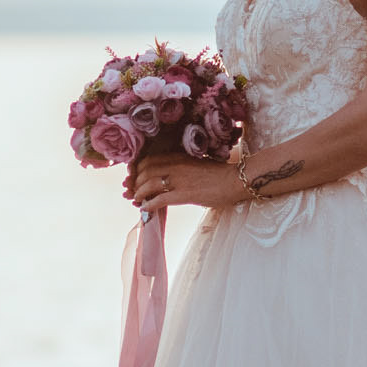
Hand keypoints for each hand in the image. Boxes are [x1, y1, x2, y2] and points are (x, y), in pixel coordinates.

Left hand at [125, 152, 244, 215]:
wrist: (235, 180)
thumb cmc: (219, 175)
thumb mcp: (195, 165)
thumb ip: (180, 168)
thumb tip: (167, 178)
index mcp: (178, 157)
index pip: (148, 160)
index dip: (137, 170)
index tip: (133, 178)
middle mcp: (175, 165)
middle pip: (144, 171)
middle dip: (134, 183)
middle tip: (130, 192)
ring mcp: (179, 179)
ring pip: (148, 184)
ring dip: (138, 194)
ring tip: (136, 201)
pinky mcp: (184, 194)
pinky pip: (159, 199)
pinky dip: (148, 205)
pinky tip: (145, 210)